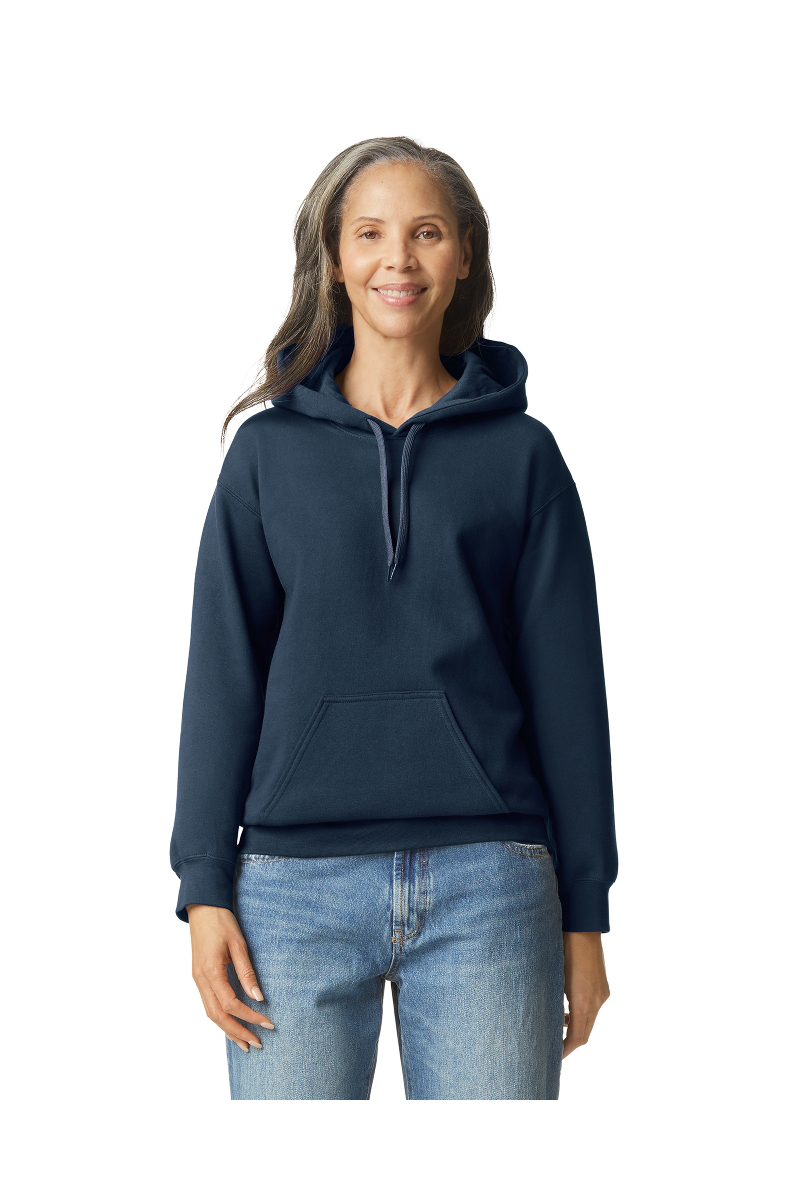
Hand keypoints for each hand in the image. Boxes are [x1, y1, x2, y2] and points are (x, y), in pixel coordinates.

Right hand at [186, 904, 273, 1051]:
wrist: (202, 907)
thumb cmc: (221, 921)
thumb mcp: (238, 944)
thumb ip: (247, 972)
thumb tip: (259, 998)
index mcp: (210, 972)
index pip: (231, 1004)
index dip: (250, 1017)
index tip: (268, 1023)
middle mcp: (200, 980)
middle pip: (218, 1016)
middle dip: (238, 1032)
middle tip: (257, 1044)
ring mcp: (197, 980)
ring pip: (210, 1013)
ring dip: (227, 1030)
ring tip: (245, 1043)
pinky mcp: (199, 977)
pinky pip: (208, 1004)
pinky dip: (220, 1018)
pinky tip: (231, 1024)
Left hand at [562, 931, 609, 1057]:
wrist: (581, 924)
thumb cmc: (561, 947)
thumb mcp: (552, 975)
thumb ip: (550, 998)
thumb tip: (540, 1017)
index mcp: (583, 1000)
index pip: (577, 1038)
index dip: (564, 1050)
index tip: (552, 1057)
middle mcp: (597, 1000)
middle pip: (585, 1033)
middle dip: (569, 1043)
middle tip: (551, 1049)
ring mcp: (602, 992)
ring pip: (589, 1021)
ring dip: (575, 1029)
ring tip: (556, 1028)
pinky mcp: (602, 985)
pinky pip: (592, 1009)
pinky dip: (580, 1015)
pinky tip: (567, 1011)